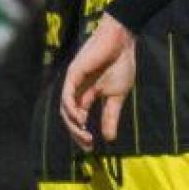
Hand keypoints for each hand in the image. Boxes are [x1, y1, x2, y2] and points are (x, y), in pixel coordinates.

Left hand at [60, 14, 136, 150]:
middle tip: (87, 144)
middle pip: (69, 116)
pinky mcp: (73, 73)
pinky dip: (70, 109)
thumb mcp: (117, 96)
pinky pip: (66, 95)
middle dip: (76, 133)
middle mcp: (77, 90)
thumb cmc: (121, 64)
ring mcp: (74, 81)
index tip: (90, 148)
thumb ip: (110, 116)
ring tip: (84, 135)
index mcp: (87, 95)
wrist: (123, 42)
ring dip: (73, 124)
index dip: (81, 134)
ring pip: (65, 108)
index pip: (79, 118)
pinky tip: (79, 119)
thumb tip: (110, 139)